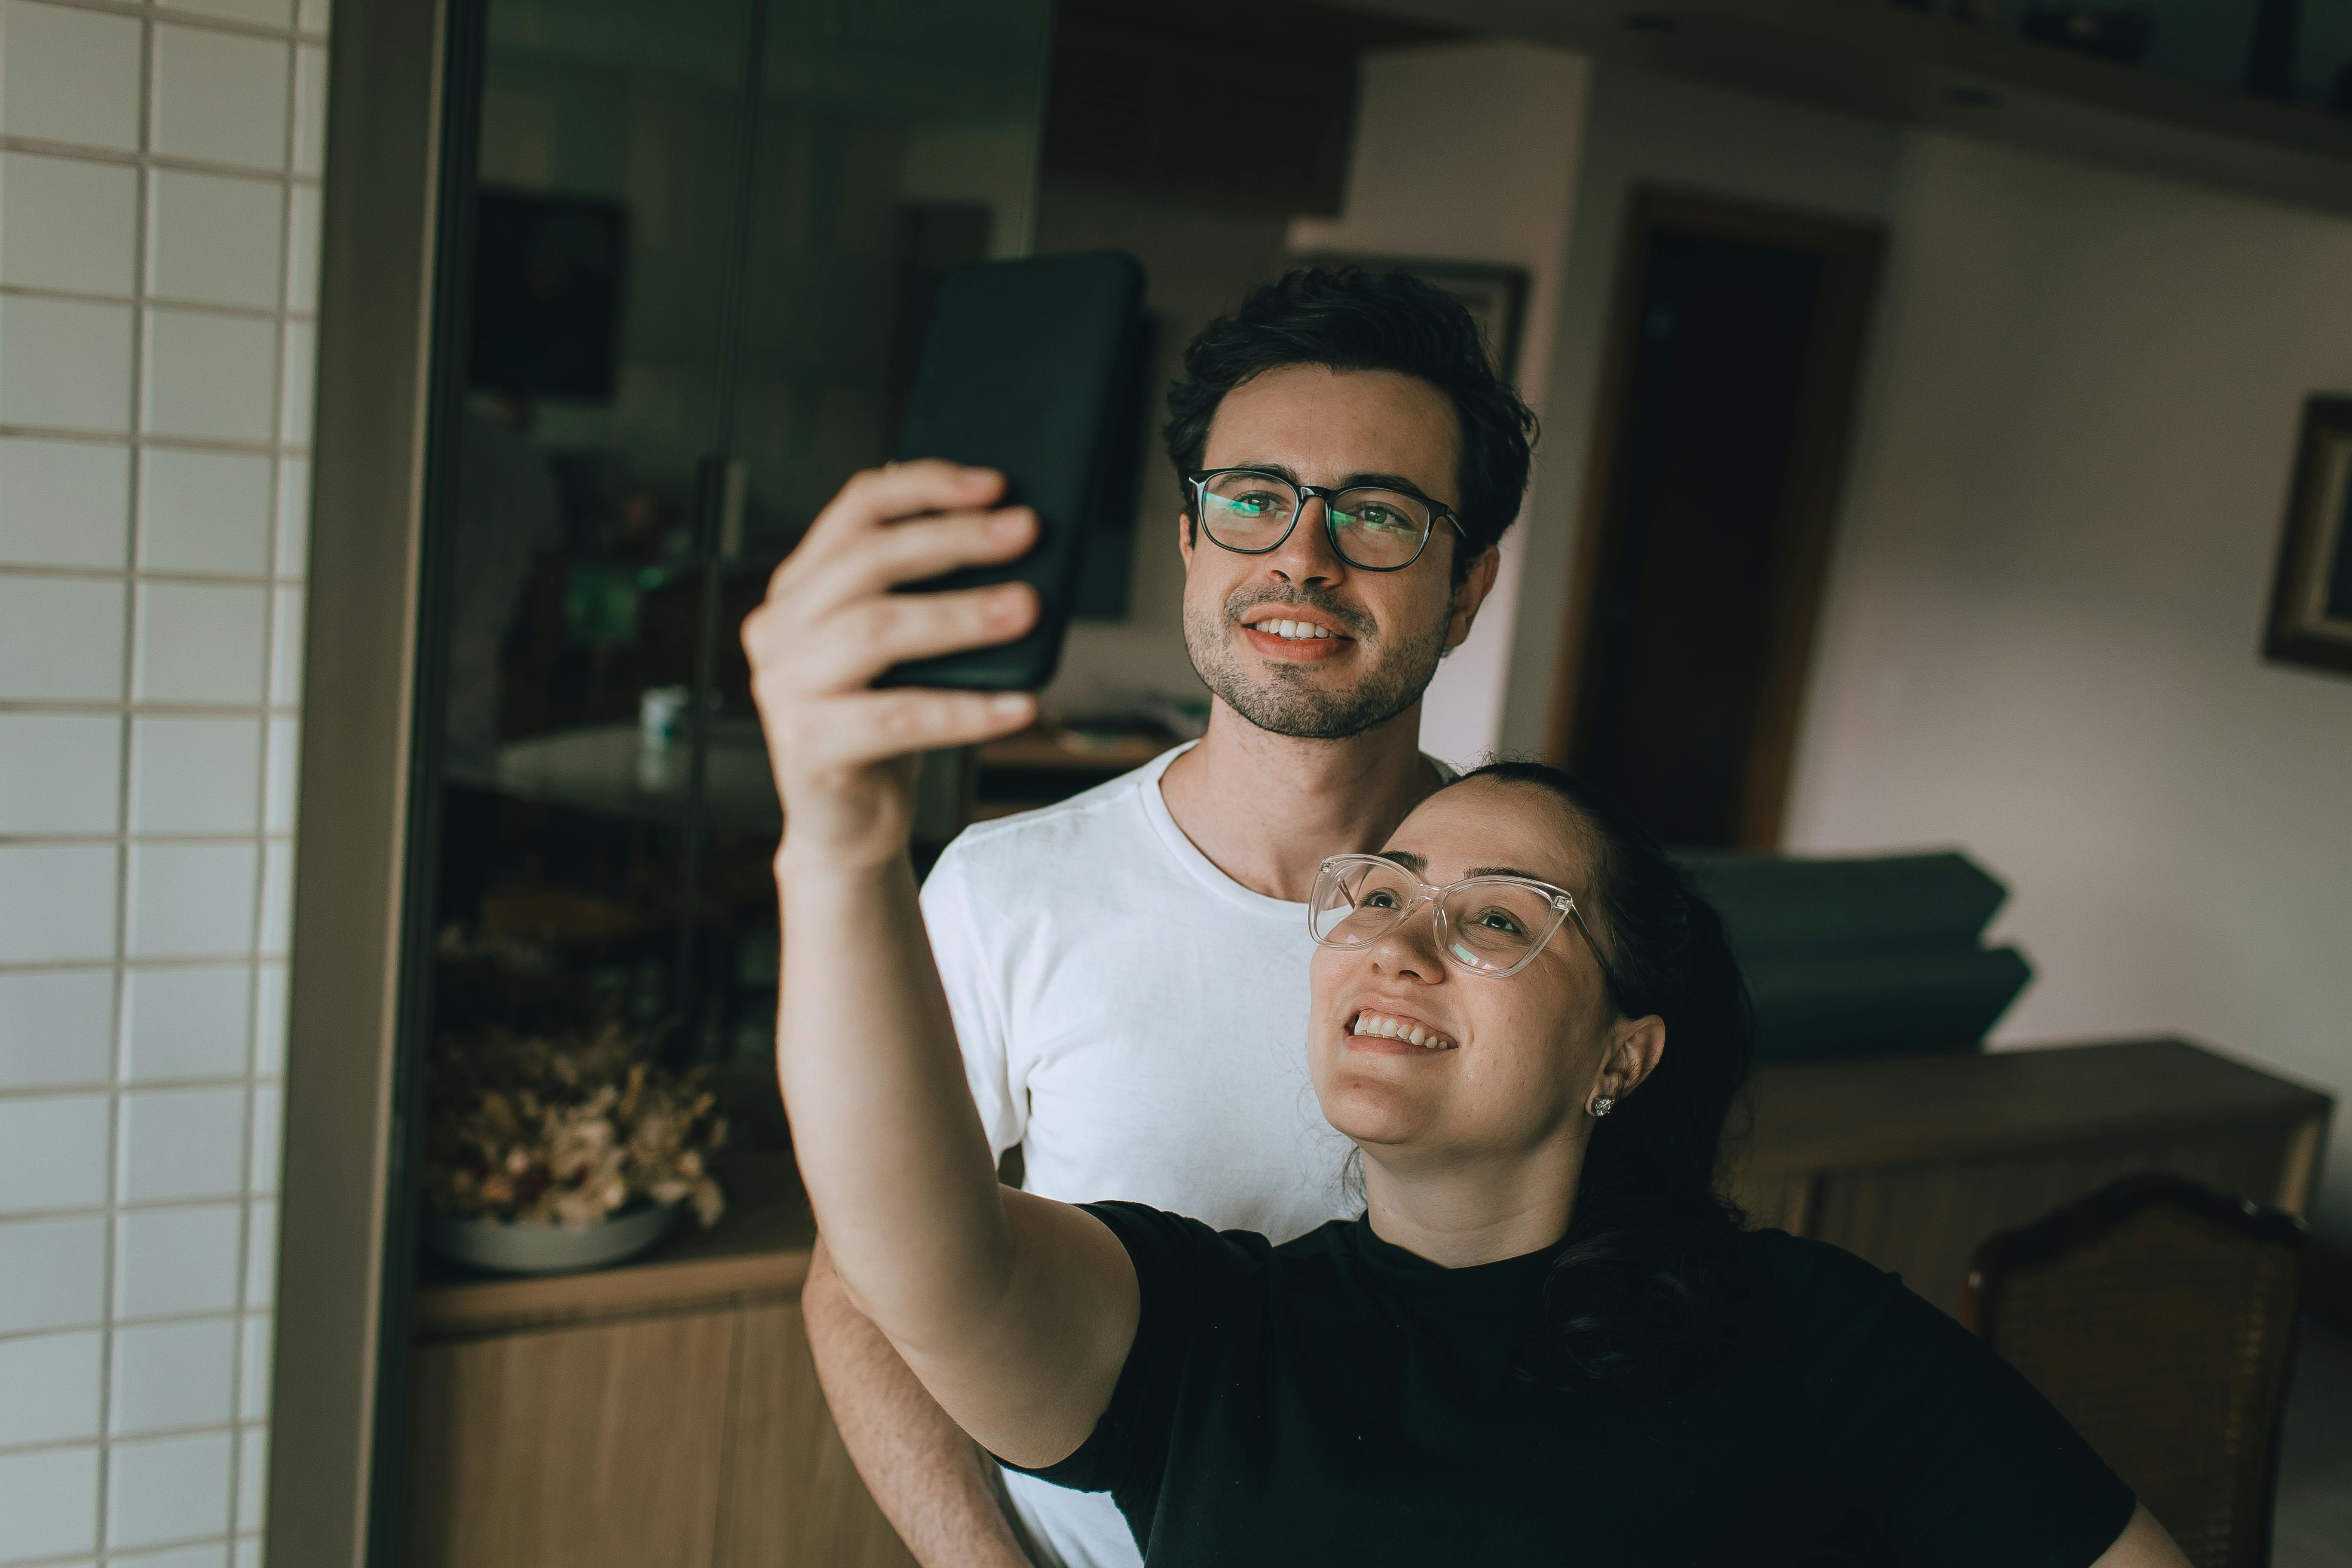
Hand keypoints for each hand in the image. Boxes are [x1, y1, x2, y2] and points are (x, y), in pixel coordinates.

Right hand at [743, 461, 1039, 872]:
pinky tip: (1019, 707)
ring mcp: (784, 686)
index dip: (924, 487)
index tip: (993, 484)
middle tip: (1024, 531)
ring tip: (1025, 608)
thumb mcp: (901, 649)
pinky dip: (964, 710)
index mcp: (799, 589)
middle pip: (867, 561)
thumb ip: (923, 593)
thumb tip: (1004, 532)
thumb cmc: (883, 727)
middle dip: (953, 539)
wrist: (848, 825)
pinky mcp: (806, 745)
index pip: (855, 510)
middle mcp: (779, 628)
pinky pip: (896, 717)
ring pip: (875, 630)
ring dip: (959, 615)